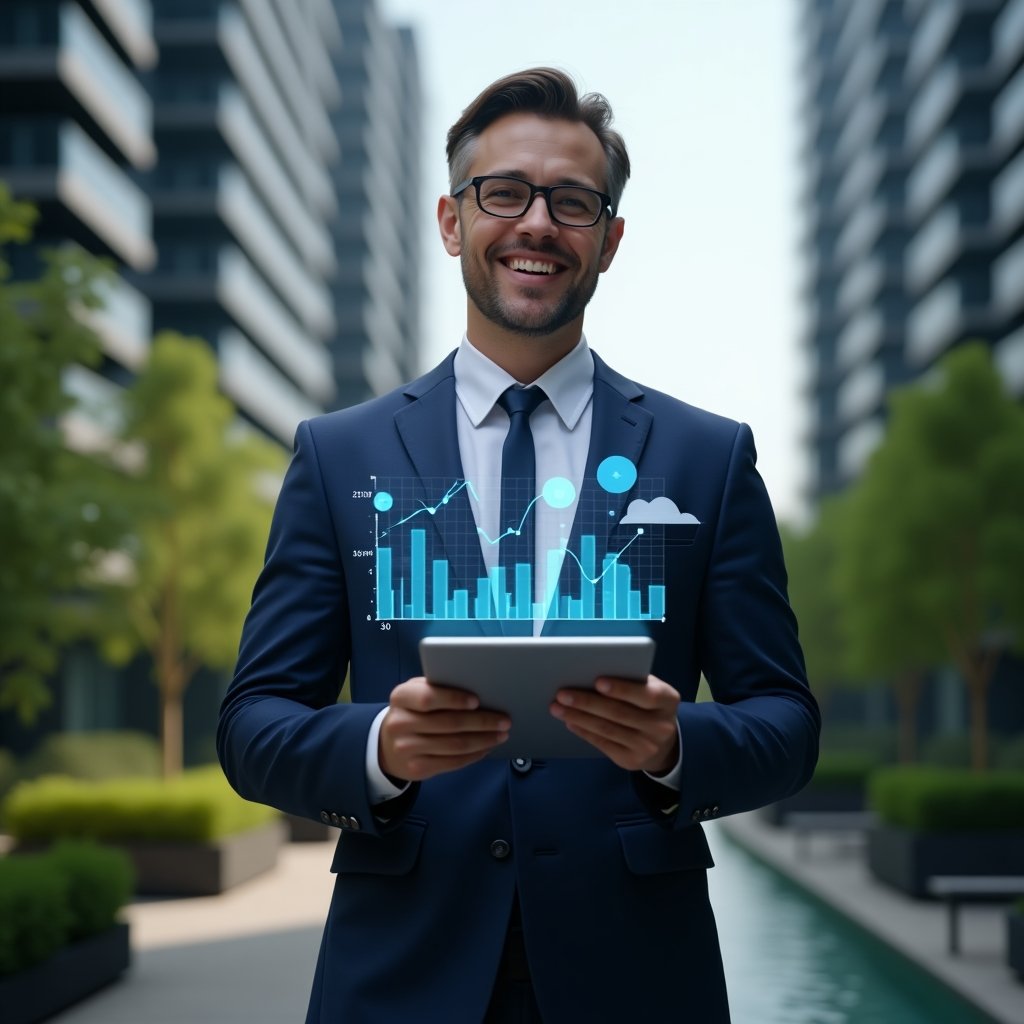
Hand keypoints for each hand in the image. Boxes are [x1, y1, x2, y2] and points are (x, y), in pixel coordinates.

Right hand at [379, 677, 510, 781]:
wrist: (387, 745)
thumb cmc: (413, 711)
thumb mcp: (417, 692)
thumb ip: (438, 687)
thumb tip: (480, 690)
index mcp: (401, 697)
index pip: (428, 697)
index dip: (453, 699)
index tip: (477, 700)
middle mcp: (400, 723)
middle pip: (448, 723)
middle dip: (481, 722)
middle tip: (504, 720)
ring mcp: (406, 748)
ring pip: (454, 745)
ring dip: (483, 740)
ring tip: (501, 734)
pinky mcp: (416, 769)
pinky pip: (452, 762)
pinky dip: (474, 755)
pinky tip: (486, 747)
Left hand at [550, 675, 680, 773]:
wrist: (664, 743)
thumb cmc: (649, 704)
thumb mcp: (650, 689)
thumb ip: (631, 680)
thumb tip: (591, 673)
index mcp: (668, 700)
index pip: (646, 694)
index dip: (621, 689)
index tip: (597, 681)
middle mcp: (661, 725)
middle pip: (619, 713)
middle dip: (587, 702)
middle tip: (562, 693)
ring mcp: (647, 746)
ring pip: (607, 729)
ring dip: (578, 717)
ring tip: (557, 707)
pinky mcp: (631, 760)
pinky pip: (603, 744)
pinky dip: (584, 731)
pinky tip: (570, 721)